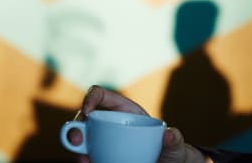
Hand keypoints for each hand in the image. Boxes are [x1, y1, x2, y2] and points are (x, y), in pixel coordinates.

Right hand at [70, 85, 210, 162]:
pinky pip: (88, 157)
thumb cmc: (171, 152)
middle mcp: (109, 124)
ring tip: (84, 159)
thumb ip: (175, 140)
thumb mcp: (175, 145)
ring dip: (76, 146)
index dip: (90, 98)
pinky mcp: (102, 156)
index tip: (87, 110)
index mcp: (125, 110)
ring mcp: (103, 141)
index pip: (101, 95)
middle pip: (84, 118)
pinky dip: (85, 160)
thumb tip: (170, 134)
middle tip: (76, 138)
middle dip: (75, 126)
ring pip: (82, 139)